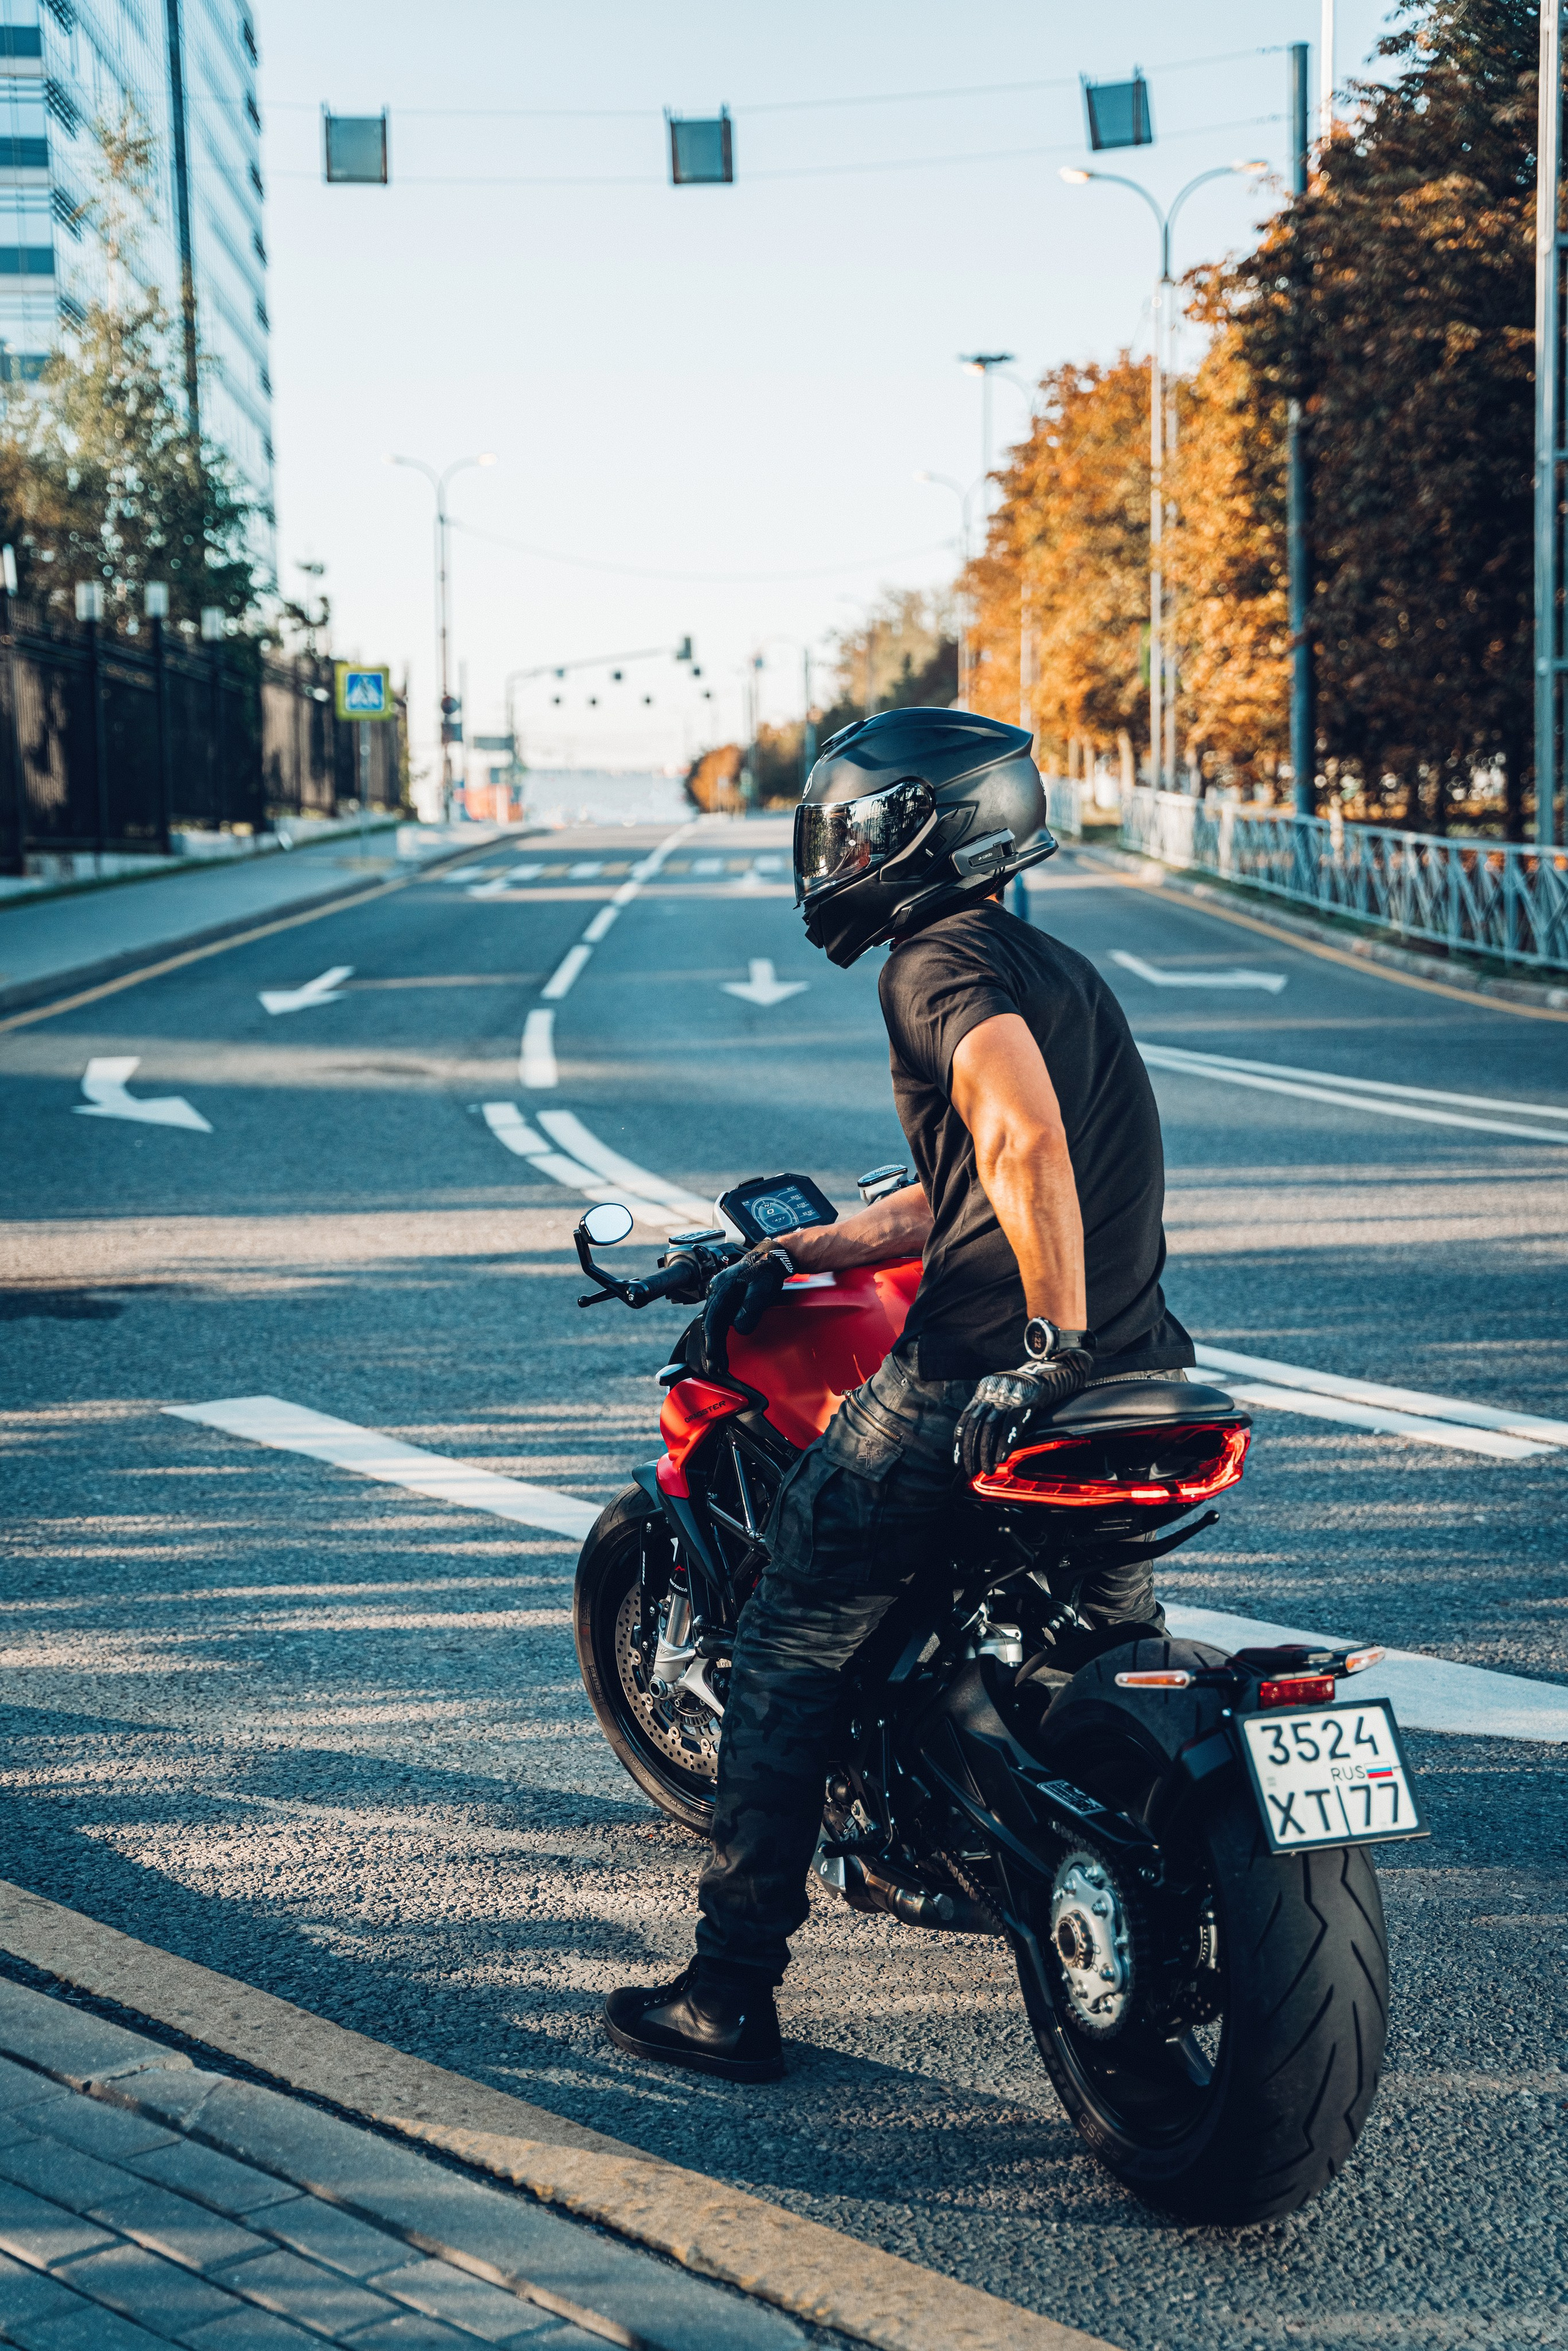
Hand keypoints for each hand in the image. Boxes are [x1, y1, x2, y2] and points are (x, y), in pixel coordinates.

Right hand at [702, 1246, 792, 1362]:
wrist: (772, 1257)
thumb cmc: (766, 1270)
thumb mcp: (761, 1289)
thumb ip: (750, 1308)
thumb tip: (740, 1329)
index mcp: (720, 1289)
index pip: (712, 1321)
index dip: (713, 1343)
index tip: (715, 1360)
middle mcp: (716, 1292)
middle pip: (710, 1325)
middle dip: (712, 1348)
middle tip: (716, 1368)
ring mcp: (720, 1295)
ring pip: (714, 1324)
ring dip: (716, 1343)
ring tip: (719, 1363)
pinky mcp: (727, 1299)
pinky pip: (720, 1320)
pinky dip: (721, 1335)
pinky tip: (723, 1346)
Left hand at [954, 1347, 1094, 1479]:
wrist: (1050, 1375)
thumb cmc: (1024, 1391)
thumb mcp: (1002, 1396)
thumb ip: (990, 1412)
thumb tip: (979, 1442)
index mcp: (983, 1392)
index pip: (965, 1420)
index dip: (959, 1442)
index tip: (957, 1462)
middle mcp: (992, 1393)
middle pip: (974, 1425)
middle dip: (970, 1451)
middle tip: (971, 1470)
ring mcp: (1008, 1397)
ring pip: (990, 1427)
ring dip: (986, 1451)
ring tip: (987, 1469)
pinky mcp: (1024, 1402)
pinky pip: (1010, 1425)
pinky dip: (1004, 1443)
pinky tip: (1001, 1458)